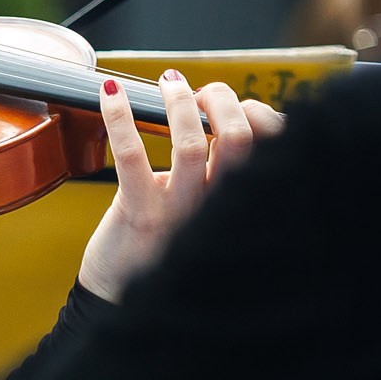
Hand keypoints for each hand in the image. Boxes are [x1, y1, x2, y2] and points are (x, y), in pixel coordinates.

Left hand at [77, 70, 284, 302]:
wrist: (117, 297)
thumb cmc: (158, 246)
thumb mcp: (202, 211)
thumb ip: (216, 174)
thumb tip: (216, 115)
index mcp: (235, 202)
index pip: (269, 148)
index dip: (258, 114)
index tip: (236, 104)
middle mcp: (215, 207)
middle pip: (238, 138)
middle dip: (222, 100)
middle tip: (202, 91)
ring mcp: (178, 212)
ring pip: (190, 143)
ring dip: (179, 101)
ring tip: (169, 82)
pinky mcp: (140, 215)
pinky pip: (132, 155)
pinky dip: (119, 115)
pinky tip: (111, 90)